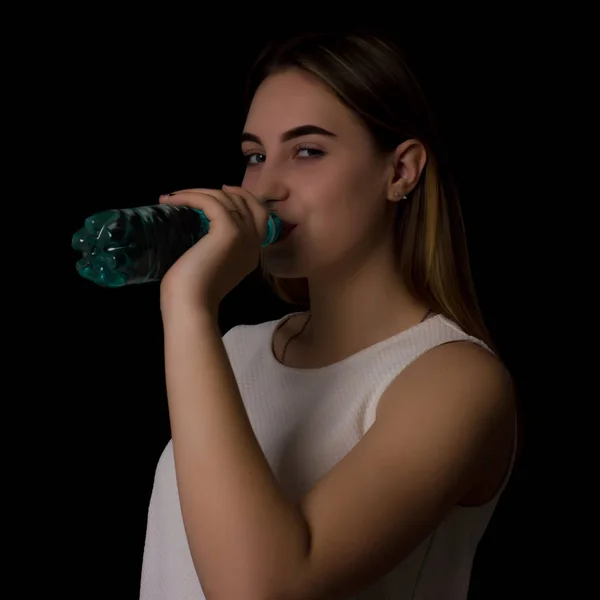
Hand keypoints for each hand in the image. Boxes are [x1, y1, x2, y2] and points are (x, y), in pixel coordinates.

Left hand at [159, 185, 269, 314]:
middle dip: (226, 190)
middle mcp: (253, 242)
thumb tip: (205, 231)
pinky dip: (190, 196)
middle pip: (248, 202)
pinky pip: (210, 202)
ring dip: (198, 192)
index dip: (245, 198)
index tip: (224, 190)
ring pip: (226, 199)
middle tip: (200, 189)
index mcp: (252, 253)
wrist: (192, 305)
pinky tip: (172, 200)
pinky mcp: (228, 230)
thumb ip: (219, 249)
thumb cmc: (194, 293)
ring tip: (174, 197)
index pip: (260, 216)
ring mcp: (244, 235)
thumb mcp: (213, 266)